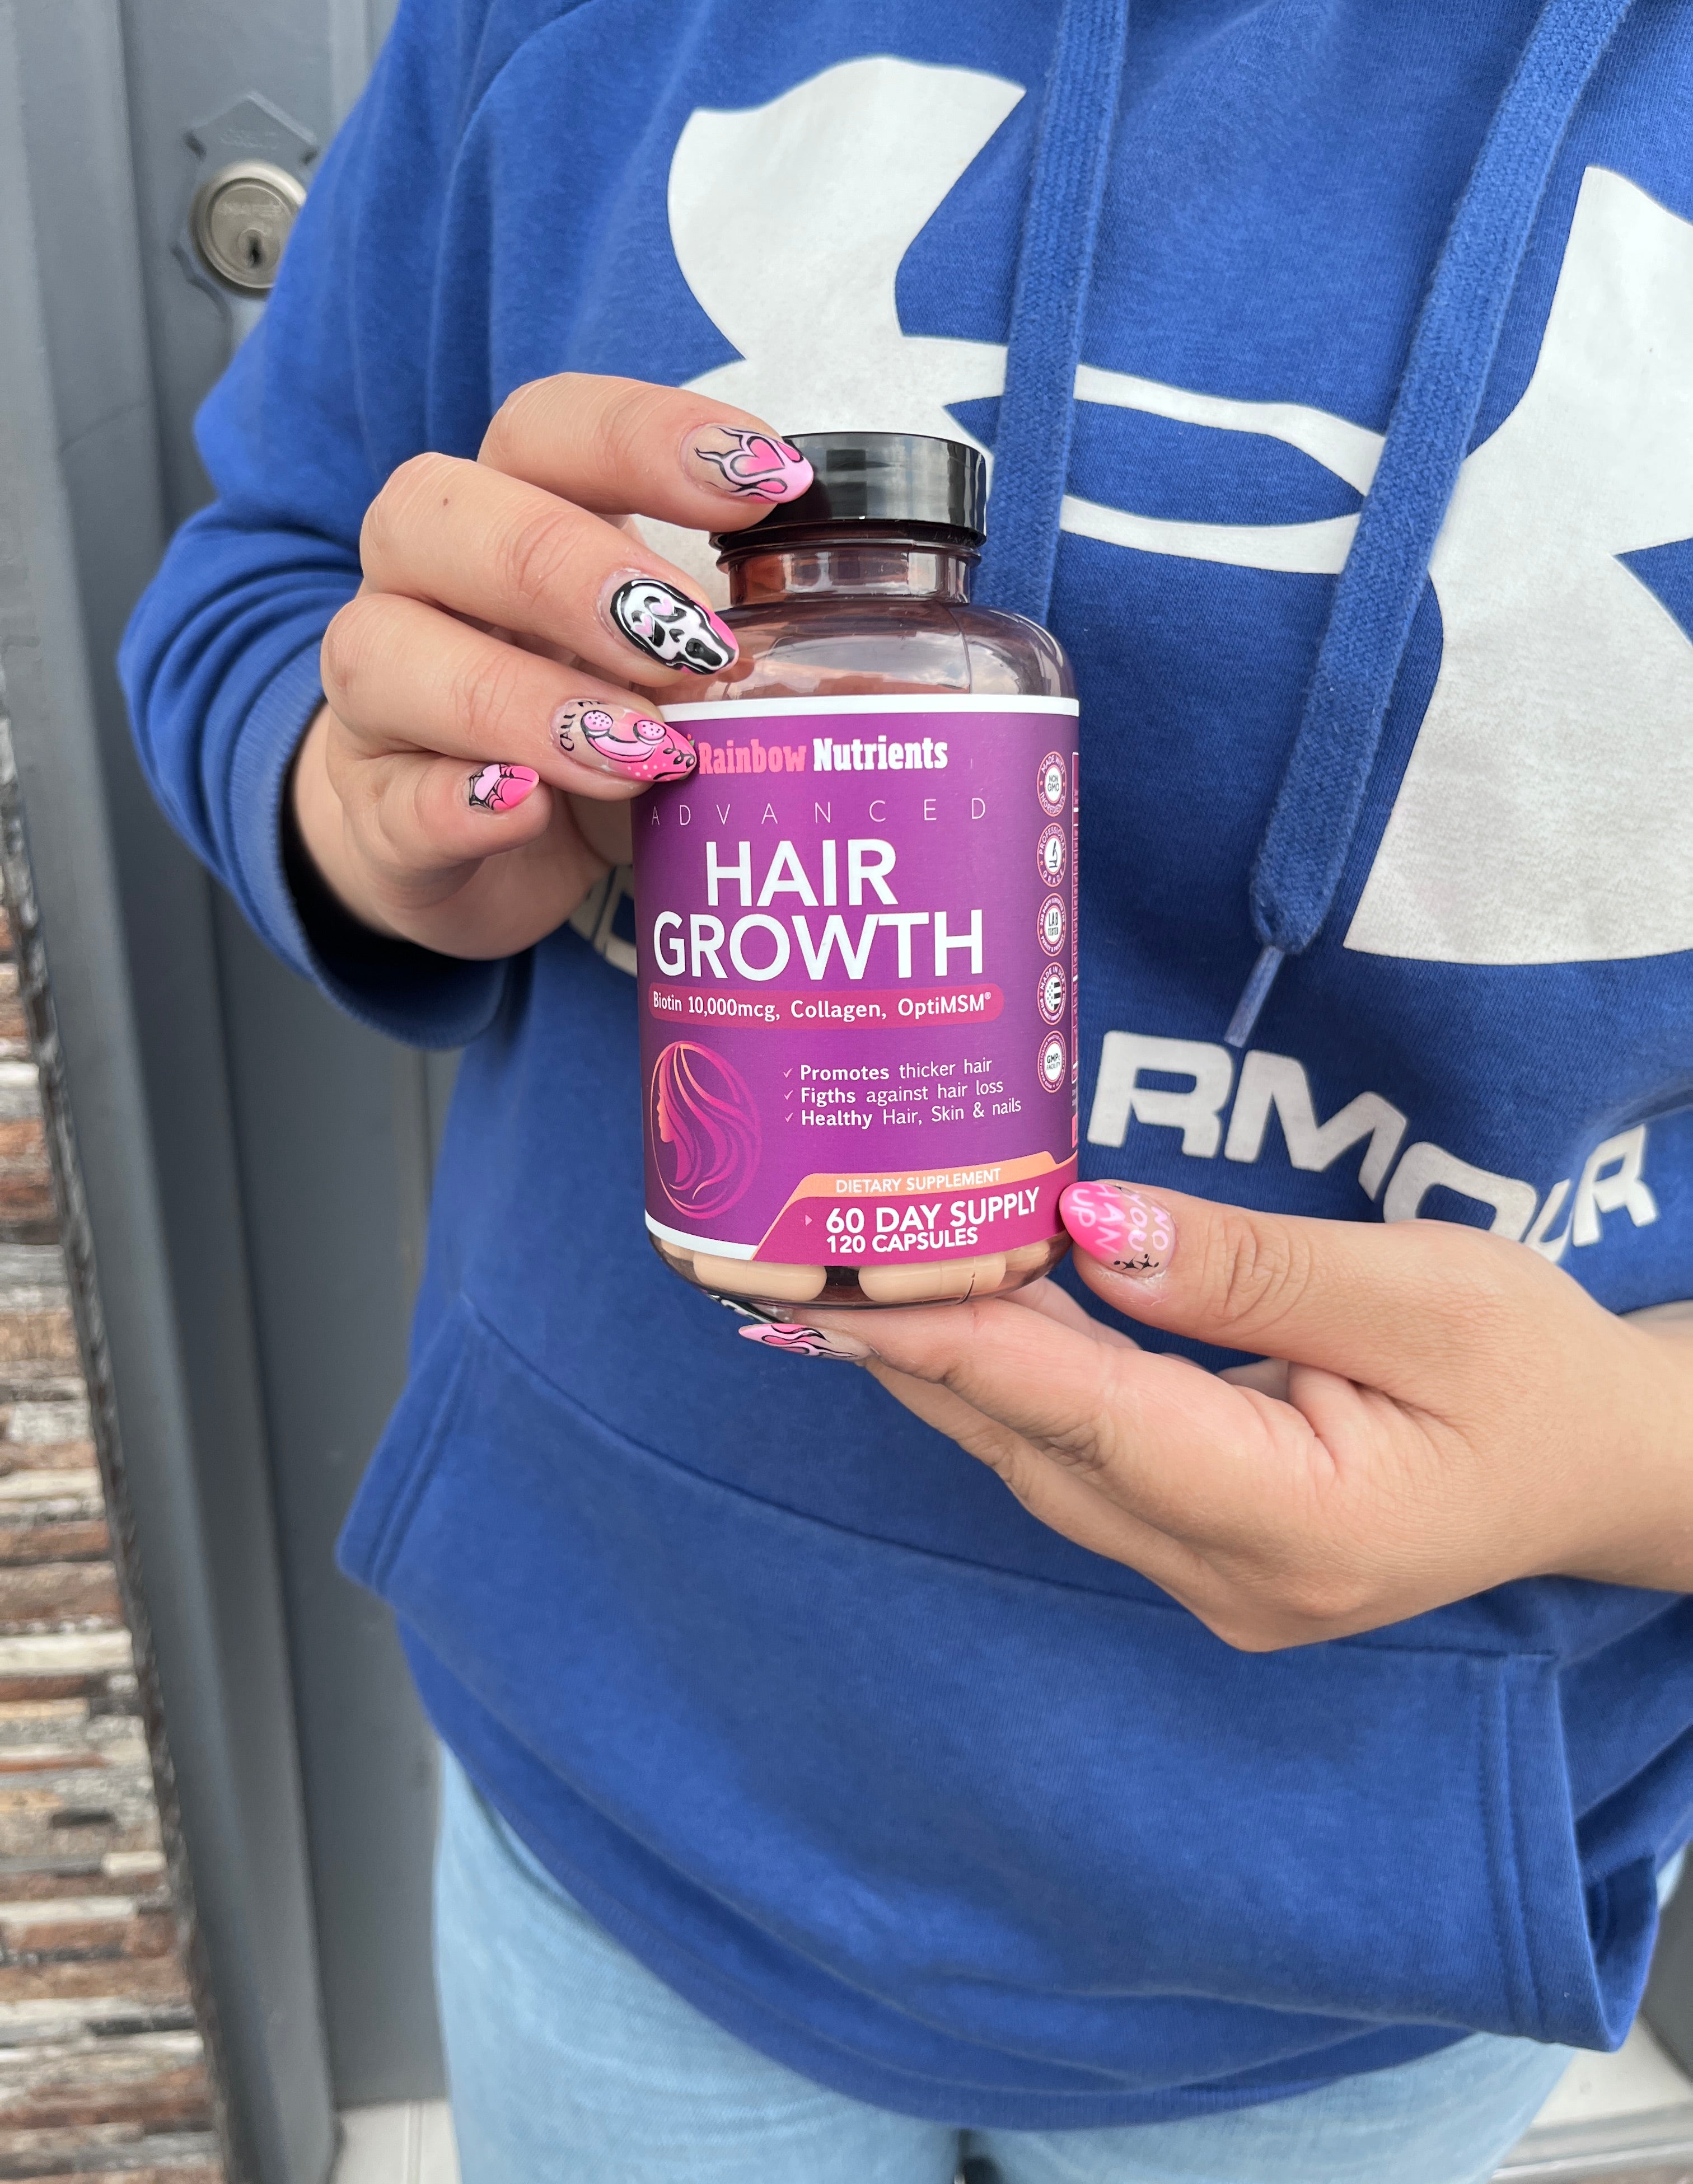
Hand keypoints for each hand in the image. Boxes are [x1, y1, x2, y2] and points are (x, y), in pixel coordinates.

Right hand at [293, 377, 812, 955]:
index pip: (547, 427)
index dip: (648, 436)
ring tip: (643, 753)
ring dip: (524, 699)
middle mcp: (419, 584)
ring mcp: (378, 701)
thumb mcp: (671, 673)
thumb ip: (752, 645)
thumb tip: (883, 671)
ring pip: (389, 654)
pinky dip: (455, 802)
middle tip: (692, 641)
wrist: (463, 847)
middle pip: (441, 515)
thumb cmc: (584, 725)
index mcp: (504, 511)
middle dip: (573, 568)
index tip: (769, 481)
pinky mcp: (371, 814)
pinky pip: (385, 798)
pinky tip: (521, 809)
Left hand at [751, 1182, 1692, 1649]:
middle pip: (1043, 1449)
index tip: (844, 1291)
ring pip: (1047, 1463)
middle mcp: (1235, 1581)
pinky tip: (965, 1315)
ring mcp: (1215, 1584)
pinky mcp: (1205, 1554)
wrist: (1594, 1463)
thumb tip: (1086, 1227)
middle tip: (804, 1261)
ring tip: (857, 1272)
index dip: (961, 1345)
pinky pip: (1081, 1466)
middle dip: (922, 1353)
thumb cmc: (1529, 1369)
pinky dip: (1017, 1389)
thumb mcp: (1421, 1288)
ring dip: (955, 1368)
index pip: (1092, 1420)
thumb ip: (1247, 1267)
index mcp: (1302, 1525)